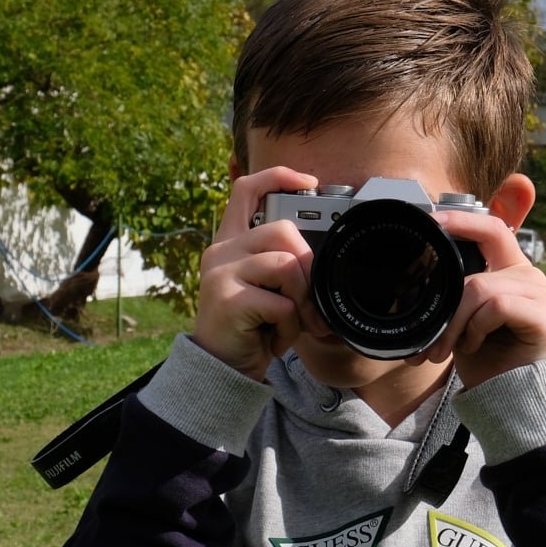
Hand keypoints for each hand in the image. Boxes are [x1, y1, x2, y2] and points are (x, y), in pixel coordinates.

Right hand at [192, 166, 323, 379]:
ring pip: (286, 266)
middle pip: (282, 231)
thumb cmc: (252, 327)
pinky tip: (272, 338)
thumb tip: (324, 254)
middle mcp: (221, 251)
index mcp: (231, 242)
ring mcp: (220, 273)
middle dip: (307, 267)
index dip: (278, 177)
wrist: (222, 369)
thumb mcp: (268, 289)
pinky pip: (281, 304)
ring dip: (300, 301)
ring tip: (288, 323)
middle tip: (307, 302)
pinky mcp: (226, 300)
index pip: (246, 190)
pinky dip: (289, 327)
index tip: (309, 182)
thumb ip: (284, 263)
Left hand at [410, 211, 545, 389]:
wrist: (504, 399)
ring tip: (446, 349)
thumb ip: (454, 291)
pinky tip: (473, 346)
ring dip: (455, 322)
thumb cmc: (483, 358)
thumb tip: (416, 273)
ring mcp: (541, 296)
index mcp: (510, 270)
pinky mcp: (545, 318)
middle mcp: (529, 276)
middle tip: (430, 324)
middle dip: (449, 286)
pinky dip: (475, 328)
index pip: (491, 228)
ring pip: (480, 288)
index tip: (433, 221)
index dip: (463, 220)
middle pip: (483, 256)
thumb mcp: (461, 317)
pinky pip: (496, 307)